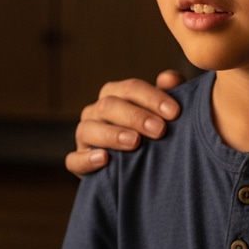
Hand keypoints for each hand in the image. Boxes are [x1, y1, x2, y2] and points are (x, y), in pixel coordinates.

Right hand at [65, 70, 184, 177]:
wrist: (137, 169)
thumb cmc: (151, 132)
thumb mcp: (162, 113)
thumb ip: (168, 94)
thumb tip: (170, 78)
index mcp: (115, 94)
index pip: (131, 88)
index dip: (153, 97)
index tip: (174, 112)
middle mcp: (96, 111)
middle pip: (109, 105)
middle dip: (135, 116)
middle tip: (159, 130)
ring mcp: (84, 136)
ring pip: (88, 129)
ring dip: (112, 134)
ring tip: (134, 142)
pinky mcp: (78, 162)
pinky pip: (74, 160)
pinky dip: (87, 159)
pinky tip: (104, 159)